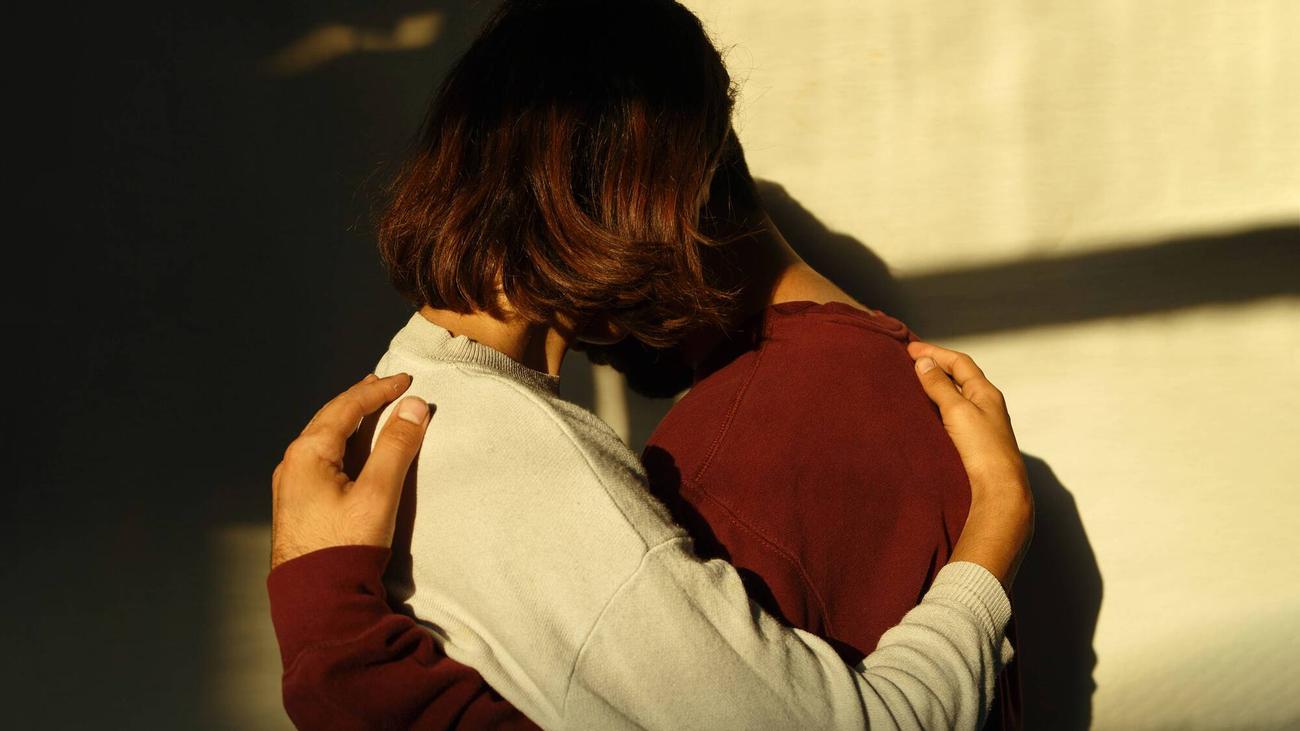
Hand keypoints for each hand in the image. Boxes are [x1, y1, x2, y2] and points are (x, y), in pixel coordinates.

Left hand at [270, 373, 430, 569]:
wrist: (316, 600)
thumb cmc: (346, 546)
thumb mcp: (378, 493)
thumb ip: (396, 446)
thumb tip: (413, 406)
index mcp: (307, 453)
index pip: (347, 407)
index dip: (378, 390)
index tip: (406, 380)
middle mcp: (292, 463)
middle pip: (330, 418)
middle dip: (361, 400)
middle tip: (386, 385)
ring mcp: (291, 485)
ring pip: (324, 438)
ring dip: (351, 420)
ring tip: (371, 409)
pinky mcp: (298, 504)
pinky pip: (321, 457)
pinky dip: (343, 442)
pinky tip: (352, 448)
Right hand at [907, 342, 1028, 498]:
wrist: (998, 488)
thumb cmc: (982, 448)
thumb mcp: (958, 410)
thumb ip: (939, 386)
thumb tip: (924, 362)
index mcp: (986, 392)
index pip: (960, 362)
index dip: (935, 352)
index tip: (909, 349)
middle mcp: (986, 405)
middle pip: (959, 376)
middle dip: (935, 365)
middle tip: (910, 360)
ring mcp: (981, 424)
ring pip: (956, 396)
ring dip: (935, 386)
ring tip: (913, 382)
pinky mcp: (973, 442)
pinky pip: (953, 414)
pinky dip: (937, 406)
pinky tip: (925, 412)